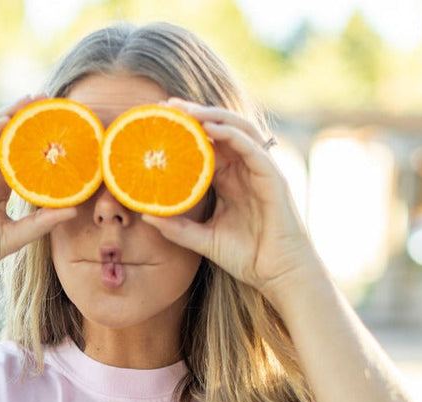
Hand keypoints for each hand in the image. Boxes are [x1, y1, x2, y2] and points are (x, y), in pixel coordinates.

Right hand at [0, 96, 76, 291]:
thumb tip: (75, 209)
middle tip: (48, 100)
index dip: (38, 145)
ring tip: (30, 101)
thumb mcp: (15, 235)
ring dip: (7, 116)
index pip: (19, 160)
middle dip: (24, 120)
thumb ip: (41, 222)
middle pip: (4, 141)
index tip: (62, 130)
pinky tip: (4, 119)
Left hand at [143, 99, 321, 298]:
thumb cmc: (246, 257)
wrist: (277, 274)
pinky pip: (251, 148)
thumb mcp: (202, 240)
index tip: (158, 122)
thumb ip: (176, 228)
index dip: (186, 132)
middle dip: (196, 114)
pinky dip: (231, 134)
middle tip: (167, 106)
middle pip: (221, 130)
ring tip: (186, 110)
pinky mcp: (273, 177)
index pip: (207, 146)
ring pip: (238, 130)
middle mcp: (245, 170)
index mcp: (230, 180)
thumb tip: (145, 215)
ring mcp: (260, 171)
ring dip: (212, 116)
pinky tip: (210, 128)